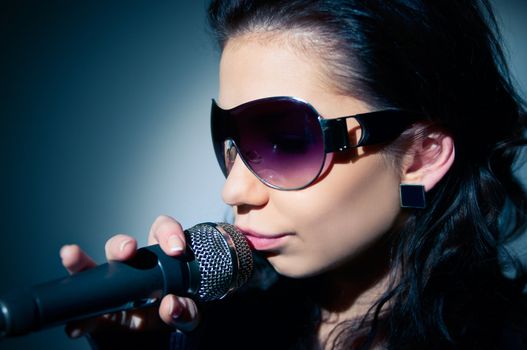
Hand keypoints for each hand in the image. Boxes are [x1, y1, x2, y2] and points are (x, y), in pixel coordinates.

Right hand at [59, 215, 199, 337]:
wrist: (168, 333)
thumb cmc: (180, 311)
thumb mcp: (190, 311)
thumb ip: (187, 309)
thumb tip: (171, 305)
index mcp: (160, 260)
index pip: (162, 231)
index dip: (168, 232)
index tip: (176, 249)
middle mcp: (134, 269)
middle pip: (120, 247)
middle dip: (120, 244)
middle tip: (127, 250)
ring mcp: (114, 290)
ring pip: (93, 271)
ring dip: (80, 264)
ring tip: (72, 256)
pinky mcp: (103, 315)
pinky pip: (87, 315)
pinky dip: (80, 321)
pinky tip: (76, 325)